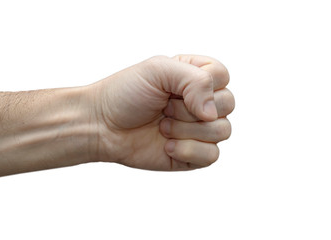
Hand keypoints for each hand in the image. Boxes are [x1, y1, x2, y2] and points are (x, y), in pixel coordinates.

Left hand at [89, 55, 234, 170]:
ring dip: (187, 130)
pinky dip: (188, 151)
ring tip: (162, 126)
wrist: (102, 125)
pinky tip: (166, 145)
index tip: (172, 88)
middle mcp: (201, 103)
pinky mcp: (193, 154)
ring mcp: (199, 130)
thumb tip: (212, 113)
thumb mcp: (158, 69)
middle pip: (228, 104)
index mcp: (195, 78)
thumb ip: (195, 80)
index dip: (202, 84)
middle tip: (164, 107)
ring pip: (222, 131)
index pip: (223, 76)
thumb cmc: (126, 93)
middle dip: (190, 108)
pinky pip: (212, 155)